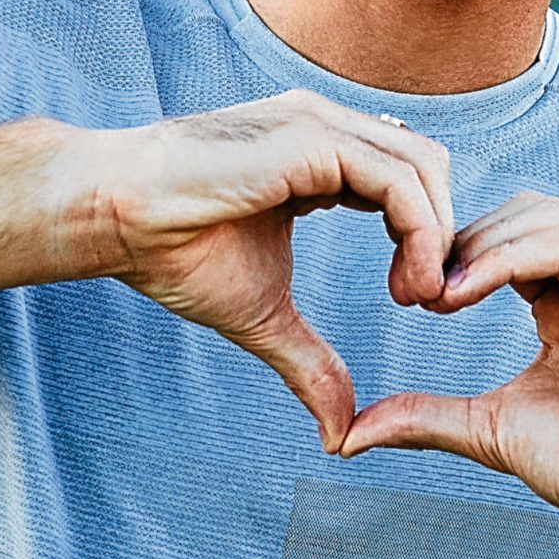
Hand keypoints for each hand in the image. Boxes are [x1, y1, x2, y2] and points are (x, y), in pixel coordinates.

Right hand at [86, 90, 452, 451]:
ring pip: (422, 167)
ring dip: (438, 239)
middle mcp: (324, 127)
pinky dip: (419, 233)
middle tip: (427, 301)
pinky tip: (404, 285)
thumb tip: (338, 433)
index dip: (424, 235)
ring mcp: (319, 125)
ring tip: (418, 297)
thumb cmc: (173, 250)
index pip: (404, 177)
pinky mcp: (310, 137)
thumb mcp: (263, 315)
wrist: (115, 217)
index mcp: (317, 153)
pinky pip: (397, 180)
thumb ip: (310, 361)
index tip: (414, 298)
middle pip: (428, 165)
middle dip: (443, 235)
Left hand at [339, 192, 558, 544]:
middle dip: (460, 239)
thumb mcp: (494, 430)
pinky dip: (505, 259)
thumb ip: (430, 417)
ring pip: (541, 217)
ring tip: (435, 292)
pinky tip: (463, 291)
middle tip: (411, 287)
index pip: (510, 234)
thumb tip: (353, 433)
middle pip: (523, 211)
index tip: (406, 292)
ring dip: (477, 246)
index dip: (455, 250)